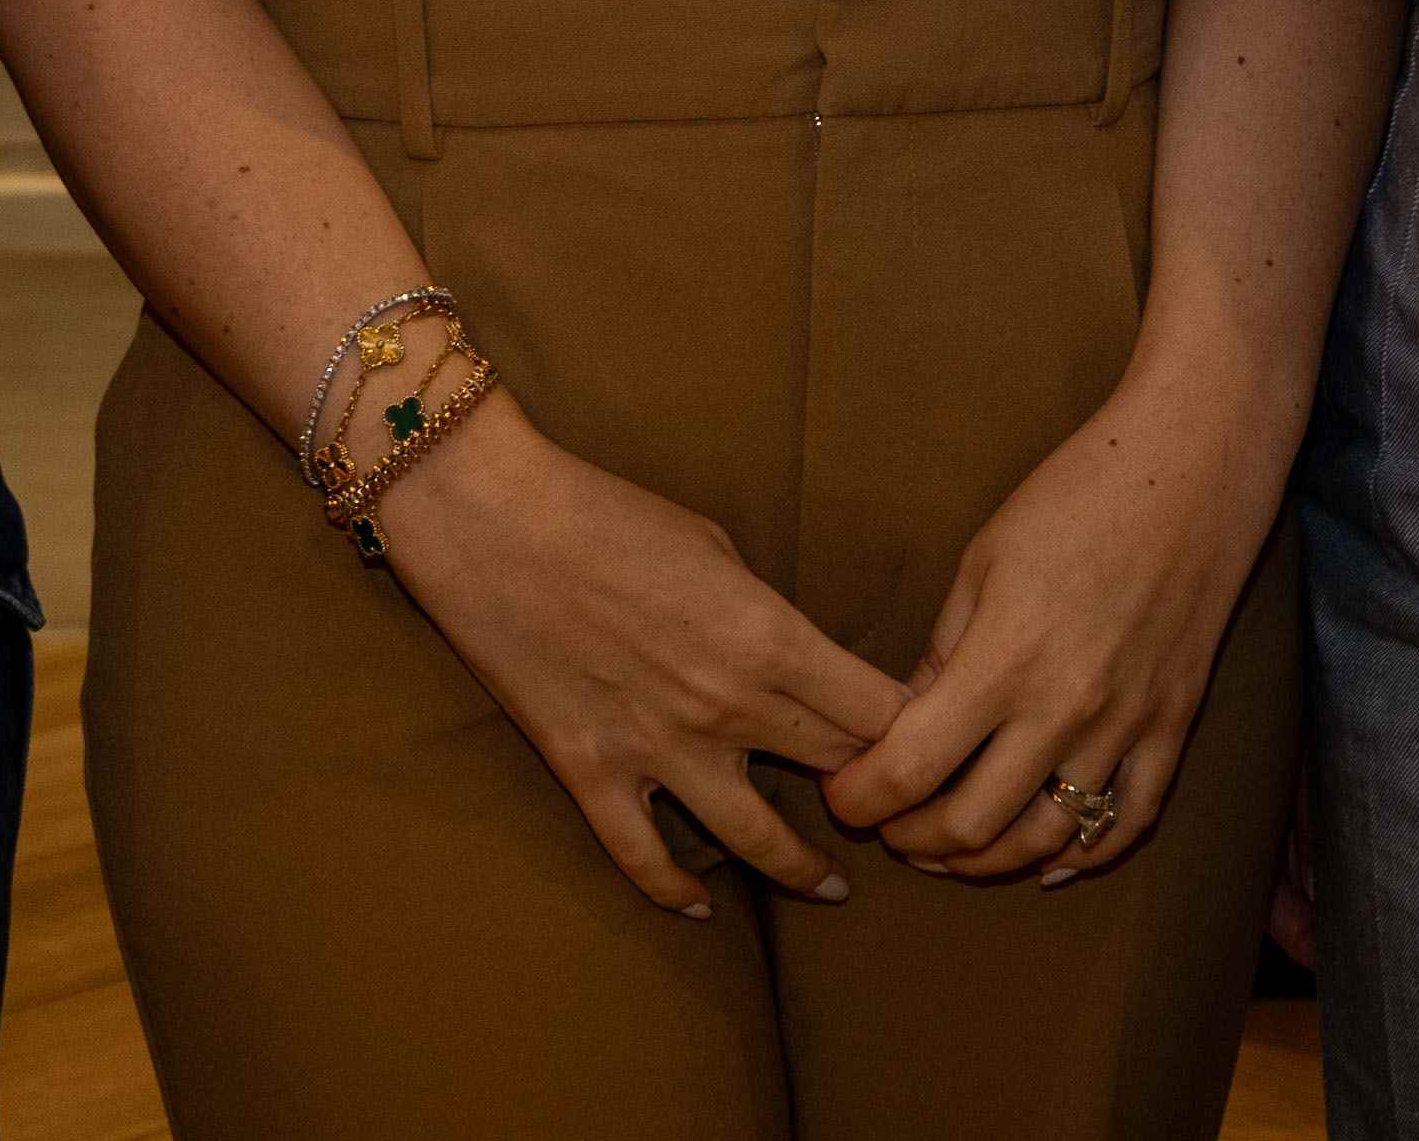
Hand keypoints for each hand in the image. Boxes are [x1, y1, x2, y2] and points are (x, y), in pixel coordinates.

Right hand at [372, 396, 912, 916]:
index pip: (881, 713)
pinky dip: (678, 892)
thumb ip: (763, 615)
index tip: (925, 737)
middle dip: (875, 794)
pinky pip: (646, 860)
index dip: (917, 731)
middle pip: (839, 773)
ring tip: (833, 887)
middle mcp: (728, 706)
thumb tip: (790, 657)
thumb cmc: (608, 512)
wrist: (493, 521)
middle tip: (893, 811)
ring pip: (759, 842)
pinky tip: (704, 906)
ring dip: (805, 870)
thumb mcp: (717, 545)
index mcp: (770, 638)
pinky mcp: (593, 773)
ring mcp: (659, 749)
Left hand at [820, 385, 1278, 886]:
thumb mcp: (982, 561)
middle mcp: (1065, 709)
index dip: (863, 798)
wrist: (1191, 469)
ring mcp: (1127, 726)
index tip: (843, 795)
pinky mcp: (1175, 726)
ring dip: (987, 861)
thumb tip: (909, 719)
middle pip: (972, 825)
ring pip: (1047, 841)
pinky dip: (1084, 855)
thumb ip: (944, 651)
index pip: (911, 768)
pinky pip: (1130, 821)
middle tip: (889, 826)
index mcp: (1004, 660)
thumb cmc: (1075, 496)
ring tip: (950, 849)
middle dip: (913, 839)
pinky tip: (1047, 860)